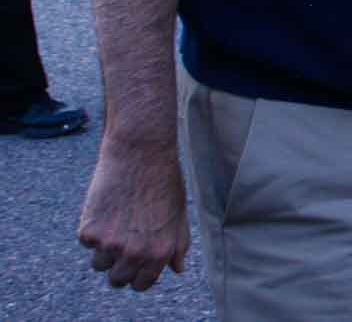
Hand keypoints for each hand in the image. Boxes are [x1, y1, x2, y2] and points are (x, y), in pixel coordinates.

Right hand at [77, 137, 190, 290]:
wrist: (141, 152)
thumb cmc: (163, 181)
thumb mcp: (178, 214)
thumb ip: (178, 244)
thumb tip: (177, 269)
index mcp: (160, 252)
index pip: (141, 284)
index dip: (137, 276)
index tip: (134, 266)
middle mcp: (136, 253)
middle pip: (117, 280)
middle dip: (118, 266)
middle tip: (122, 244)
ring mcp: (110, 244)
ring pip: (99, 264)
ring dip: (104, 249)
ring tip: (117, 220)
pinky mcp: (89, 231)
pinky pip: (86, 242)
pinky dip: (92, 228)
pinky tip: (106, 206)